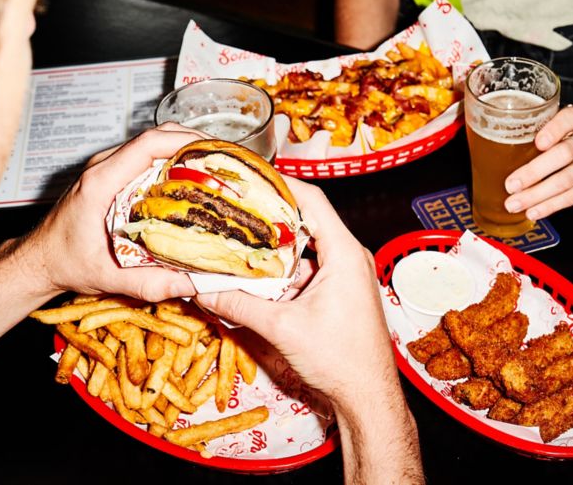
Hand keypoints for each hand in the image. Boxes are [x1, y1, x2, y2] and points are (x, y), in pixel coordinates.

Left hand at [18, 123, 202, 300]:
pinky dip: (173, 161)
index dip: (186, 141)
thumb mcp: (108, 277)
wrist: (37, 259)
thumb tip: (196, 284)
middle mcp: (104, 167)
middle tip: (227, 163)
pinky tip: (193, 182)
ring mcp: (107, 168)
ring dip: (186, 151)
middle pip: (156, 137)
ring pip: (153, 144)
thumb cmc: (65, 264)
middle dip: (195, 143)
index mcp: (101, 183)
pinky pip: (146, 157)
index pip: (148, 144)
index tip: (216, 152)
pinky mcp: (112, 174)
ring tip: (218, 171)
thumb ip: (150, 283)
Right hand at [196, 179, 398, 410]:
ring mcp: (348, 273)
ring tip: (243, 244)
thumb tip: (204, 288)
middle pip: (307, 219)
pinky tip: (262, 280)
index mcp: (344, 253)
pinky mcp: (343, 290)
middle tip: (237, 210)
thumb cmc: (341, 361)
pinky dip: (287, 270)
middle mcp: (350, 256)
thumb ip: (239, 304)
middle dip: (270, 217)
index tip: (251, 178)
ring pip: (307, 247)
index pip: (312, 199)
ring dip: (277, 249)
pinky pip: (312, 268)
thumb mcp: (281, 328)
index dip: (280, 183)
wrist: (368, 396)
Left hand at [503, 104, 572, 220]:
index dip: (554, 130)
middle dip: (535, 172)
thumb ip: (535, 128)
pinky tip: (534, 211)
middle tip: (510, 185)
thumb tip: (487, 144)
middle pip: (565, 154)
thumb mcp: (559, 121)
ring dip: (538, 194)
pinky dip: (551, 205)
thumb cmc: (571, 131)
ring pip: (568, 179)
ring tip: (515, 204)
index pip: (570, 118)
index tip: (538, 142)